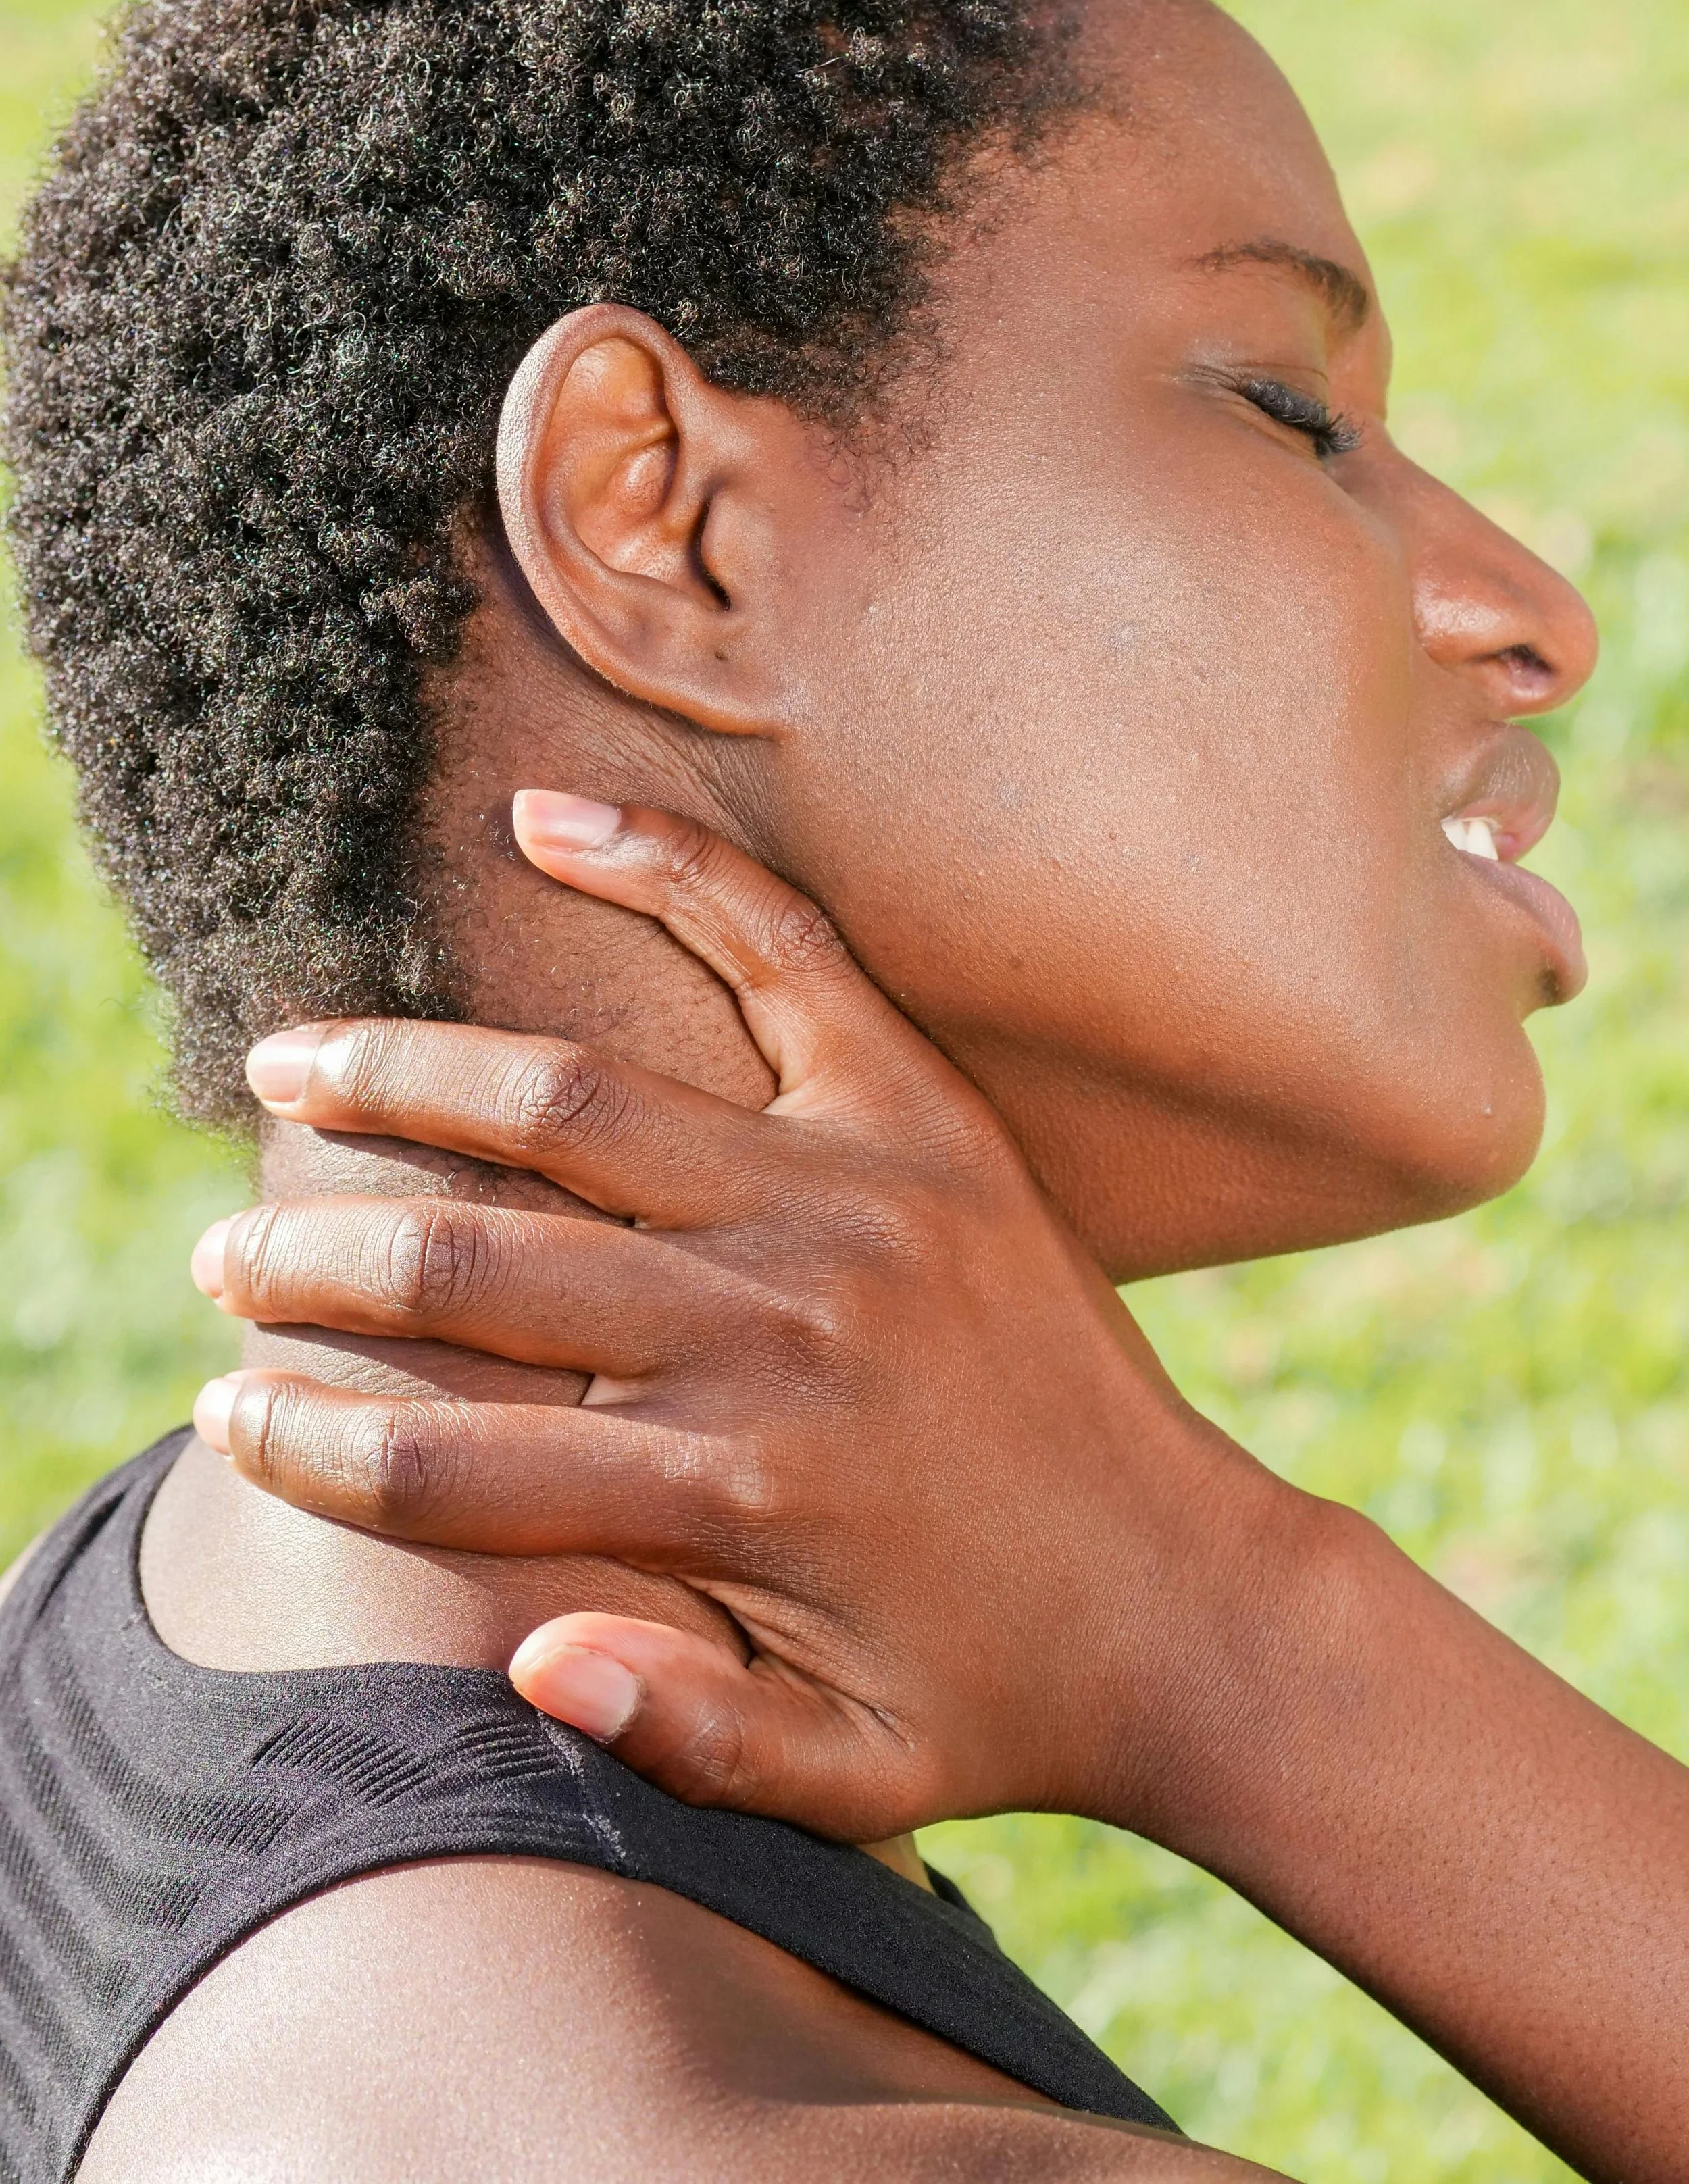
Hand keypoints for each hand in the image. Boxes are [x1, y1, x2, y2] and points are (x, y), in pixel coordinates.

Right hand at [191, 792, 1316, 1845]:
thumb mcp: (849, 1780)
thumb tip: (517, 1662)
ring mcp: (852, 1199)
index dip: (318, 1435)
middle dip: (320, 1252)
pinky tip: (541, 817)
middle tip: (225, 1248)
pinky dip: (659, 870)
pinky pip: (776, 953)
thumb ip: (684, 1734)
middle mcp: (779, 1328)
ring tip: (288, 1060)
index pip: (456, 1458)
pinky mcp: (924, 1115)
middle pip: (481, 1260)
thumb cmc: (999, 1698)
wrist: (1201, 1601)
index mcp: (737, 1495)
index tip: (228, 1407)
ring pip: (575, 1102)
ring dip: (408, 1076)